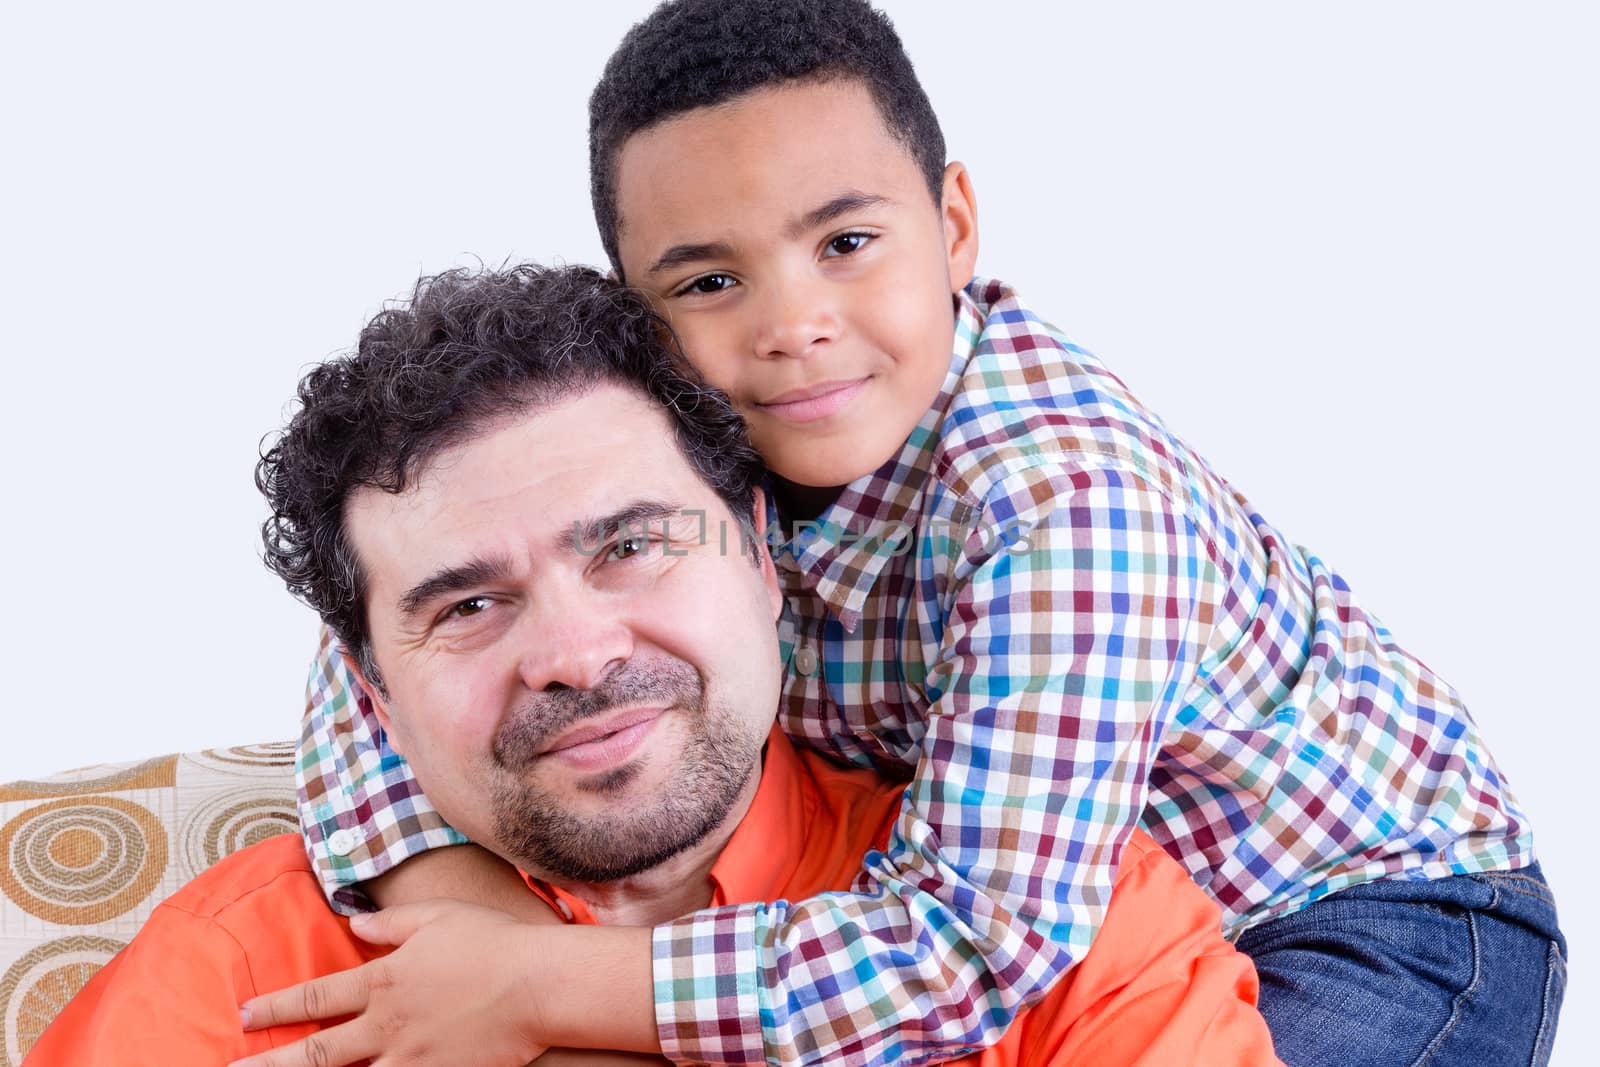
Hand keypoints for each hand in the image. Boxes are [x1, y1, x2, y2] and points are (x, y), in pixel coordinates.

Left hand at [230, 900, 550, 1066]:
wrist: (539, 984)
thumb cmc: (494, 943)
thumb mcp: (440, 916)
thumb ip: (393, 924)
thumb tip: (356, 925)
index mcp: (385, 978)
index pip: (318, 995)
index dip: (278, 1005)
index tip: (247, 1013)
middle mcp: (387, 1022)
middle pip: (317, 1051)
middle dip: (270, 1062)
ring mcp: (409, 1056)